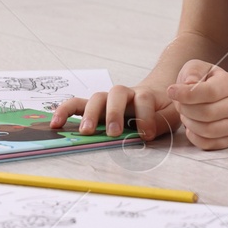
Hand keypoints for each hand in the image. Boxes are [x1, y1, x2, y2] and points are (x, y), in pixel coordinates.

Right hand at [50, 84, 177, 139]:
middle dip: (114, 113)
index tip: (146, 134)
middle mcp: (124, 93)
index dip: (145, 116)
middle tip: (114, 132)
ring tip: (85, 132)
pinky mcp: (95, 107)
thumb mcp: (172, 113)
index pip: (144, 98)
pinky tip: (56, 123)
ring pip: (96, 98)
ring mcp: (108, 100)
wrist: (156, 95)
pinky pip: (76, 105)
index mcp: (145, 93)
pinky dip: (65, 111)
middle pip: (116, 93)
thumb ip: (161, 121)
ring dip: (90, 114)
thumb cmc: (163, 107)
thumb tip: (145, 133)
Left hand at [166, 60, 227, 150]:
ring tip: (185, 114)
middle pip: (207, 113)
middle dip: (185, 109)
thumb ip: (192, 72)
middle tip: (179, 104)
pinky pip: (208, 144)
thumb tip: (189, 83)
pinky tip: (191, 126)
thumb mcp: (197, 68)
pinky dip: (193, 137)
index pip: (210, 92)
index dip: (187, 94)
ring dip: (189, 123)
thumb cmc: (205, 81)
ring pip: (207, 130)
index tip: (171, 91)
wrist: (219, 96)